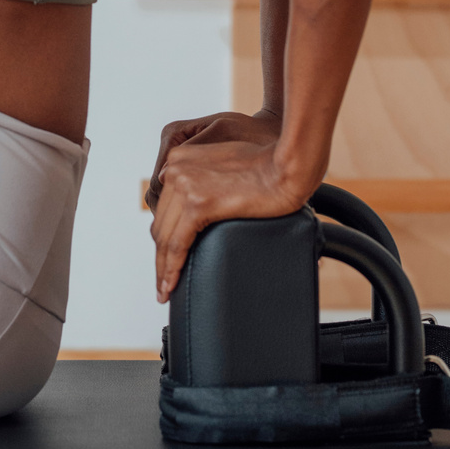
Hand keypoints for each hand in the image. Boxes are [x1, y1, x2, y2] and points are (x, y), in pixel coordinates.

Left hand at [148, 115, 309, 304]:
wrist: (288, 165)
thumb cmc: (268, 164)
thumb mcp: (225, 160)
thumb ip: (204, 173)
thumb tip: (196, 196)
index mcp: (180, 157)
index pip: (163, 205)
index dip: (164, 233)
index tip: (165, 256)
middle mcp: (176, 168)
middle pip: (161, 223)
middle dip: (161, 255)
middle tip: (163, 281)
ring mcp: (185, 185)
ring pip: (164, 237)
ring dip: (162, 268)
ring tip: (165, 291)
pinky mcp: (198, 204)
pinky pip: (178, 244)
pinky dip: (171, 268)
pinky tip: (171, 285)